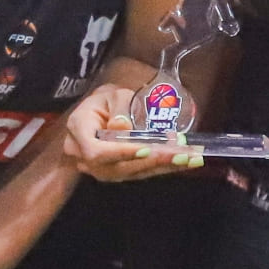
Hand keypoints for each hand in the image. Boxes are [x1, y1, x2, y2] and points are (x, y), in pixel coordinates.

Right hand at [69, 78, 205, 180]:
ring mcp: (99, 169)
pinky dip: (161, 168)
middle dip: (152, 161)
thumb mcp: (113, 94)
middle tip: (181, 155)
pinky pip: (138, 173)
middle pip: (117, 167)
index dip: (122, 153)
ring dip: (162, 167)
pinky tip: (184, 162)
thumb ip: (119, 107)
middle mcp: (84, 156)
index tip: (147, 149)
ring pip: (131, 173)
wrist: (99, 114)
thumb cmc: (105, 101)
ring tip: (190, 159)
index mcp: (78, 131)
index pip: (97, 151)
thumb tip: (123, 127)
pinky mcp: (115, 174)